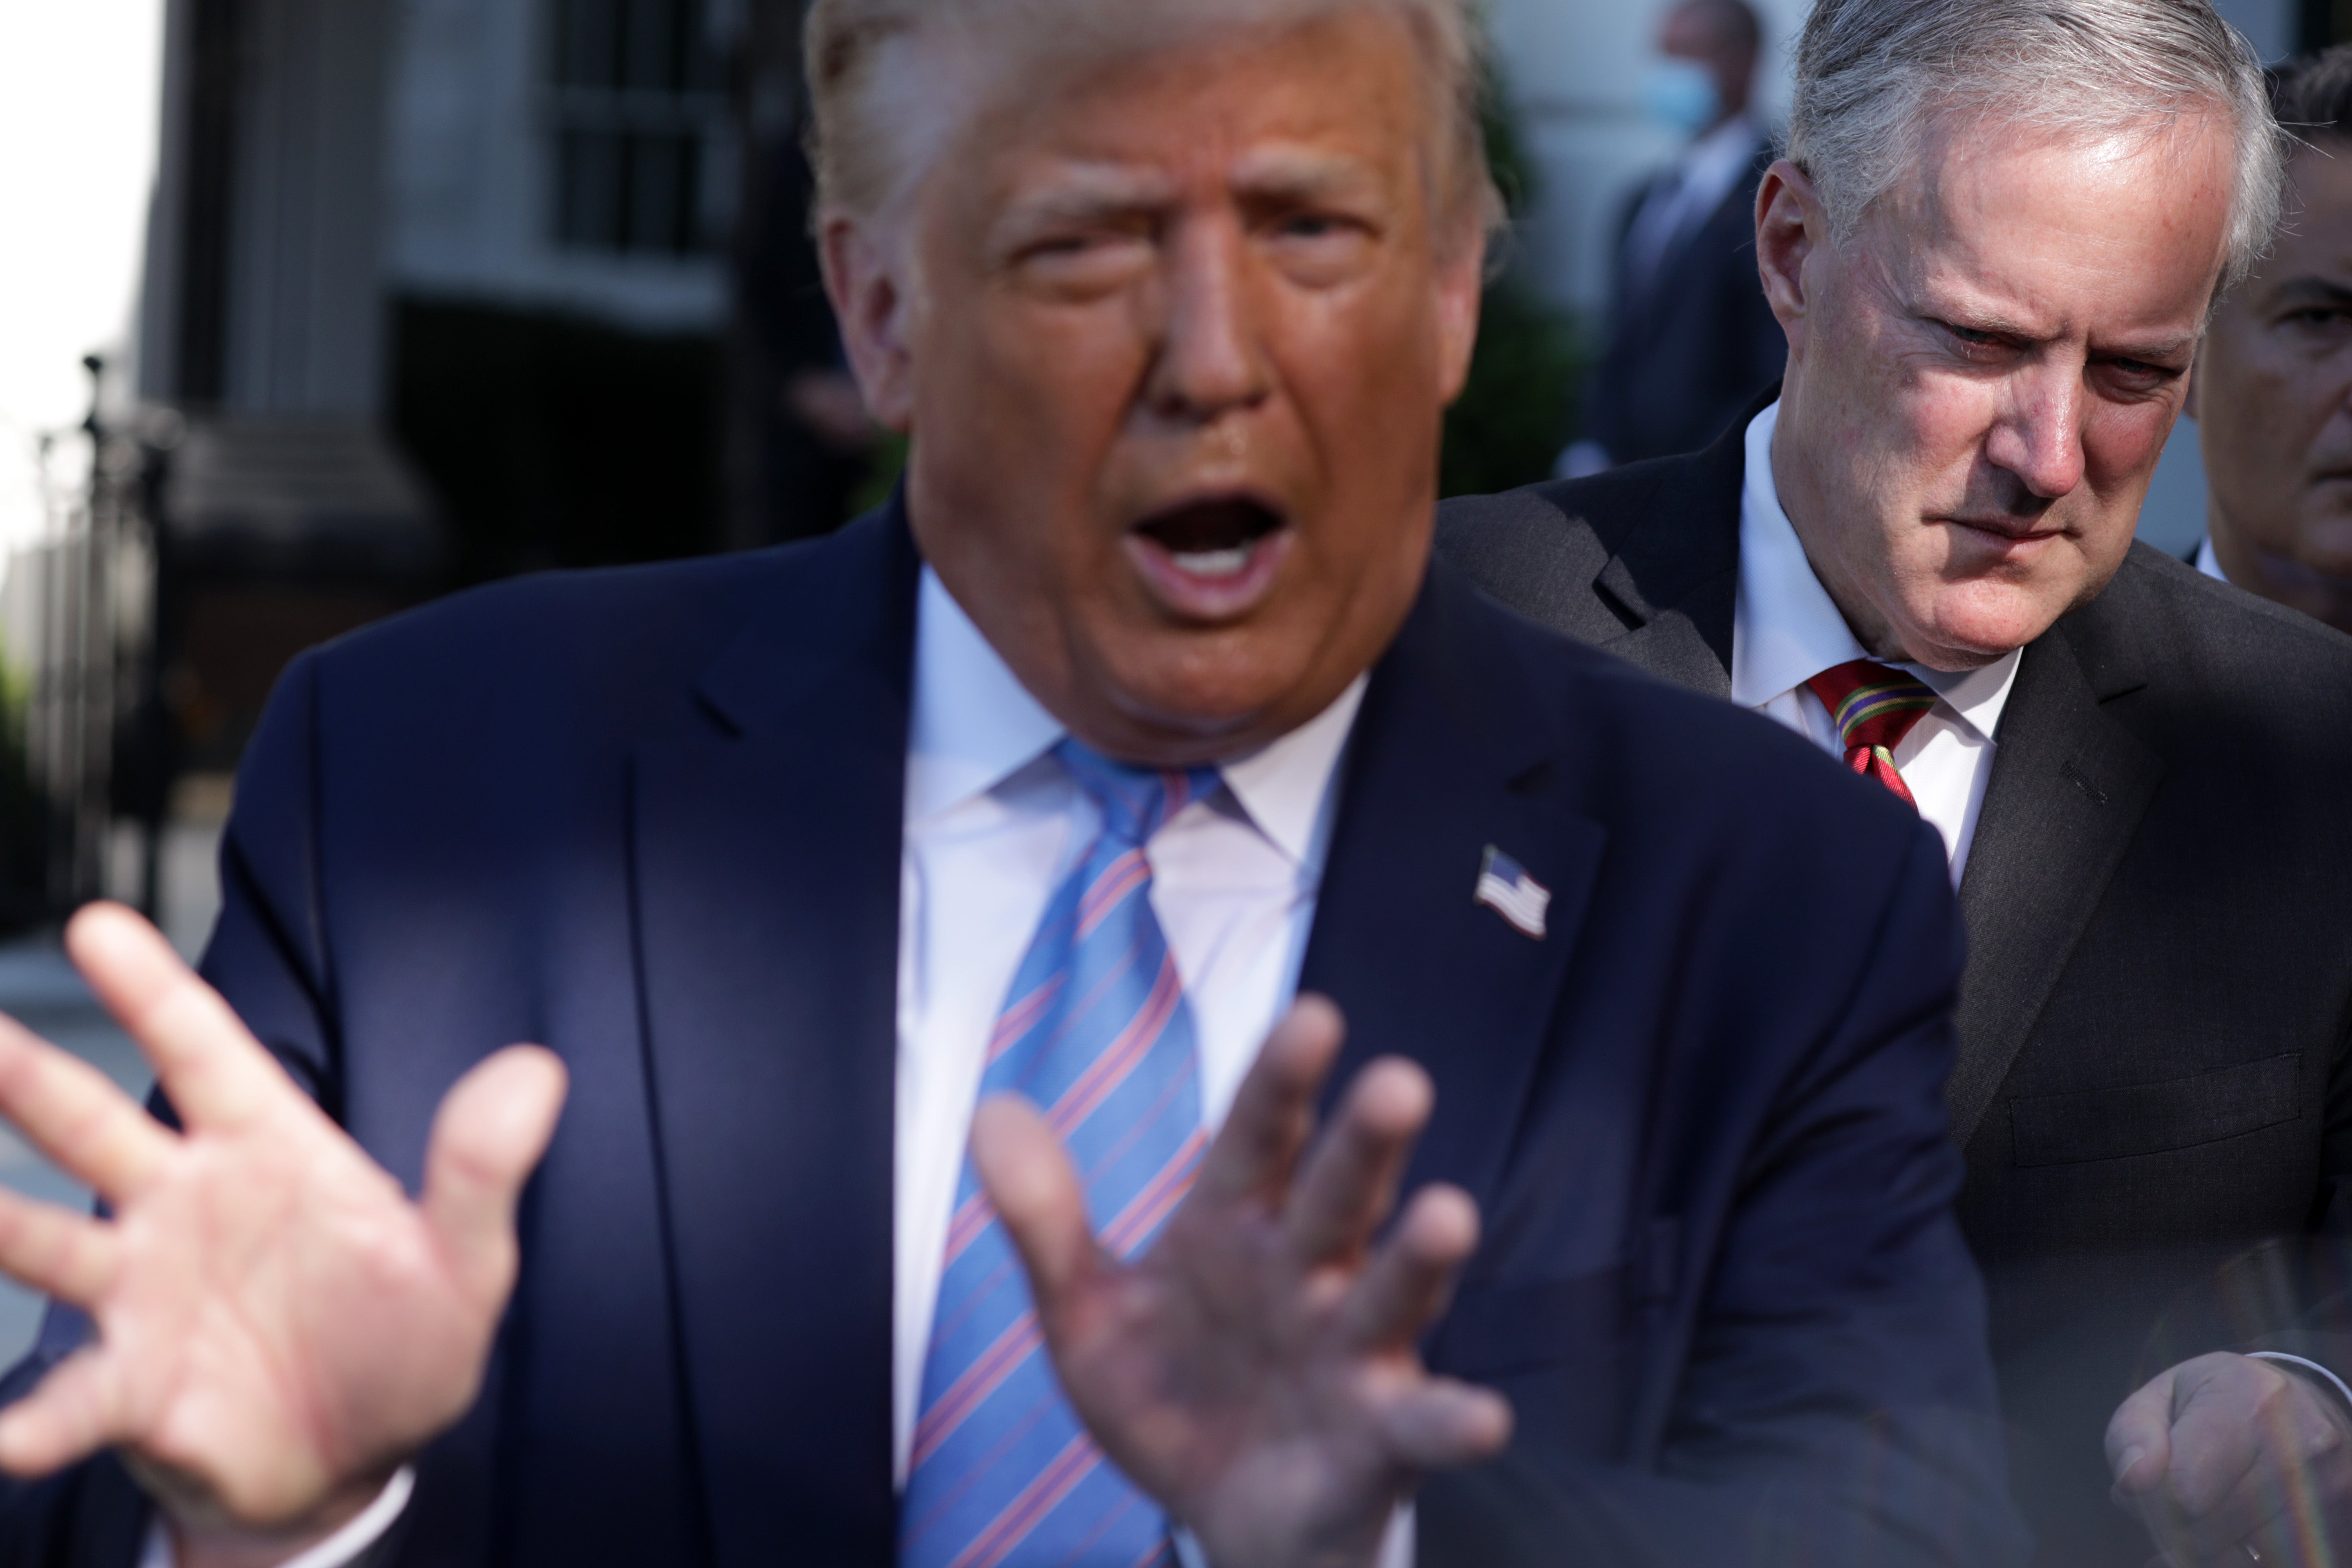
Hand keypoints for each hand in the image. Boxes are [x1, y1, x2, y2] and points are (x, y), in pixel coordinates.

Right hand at [0, 904, 566, 1564]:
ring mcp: (145, 1292)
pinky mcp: (131, 1386)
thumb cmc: (407, 1340)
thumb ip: (481, 1171)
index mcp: (268, 1152)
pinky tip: (10, 1438)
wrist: (364, 1451)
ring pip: (45, 1242)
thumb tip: (537, 1070)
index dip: (151, 988)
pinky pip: (70, 1399)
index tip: (93, 921)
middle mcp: (186, 1205)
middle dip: (29, 1076)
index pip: (204, 1048)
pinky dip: (31, 1419)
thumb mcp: (461, 1261)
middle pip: (93, 1125)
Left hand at [970, 994, 1510, 1567]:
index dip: (1282, 1081)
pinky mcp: (1380, 1438)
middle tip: (1397, 1080)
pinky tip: (1481, 1415)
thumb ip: (1045, 1220)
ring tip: (1449, 1214)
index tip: (1314, 1015)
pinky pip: (1422, 1425)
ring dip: (1420, 1257)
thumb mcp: (1088, 1314)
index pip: (1259, 1138)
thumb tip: (990, 1110)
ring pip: (1392, 1292)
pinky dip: (1452, 1420)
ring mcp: (1352, 1353)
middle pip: (1337, 1196)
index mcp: (1236, 1228)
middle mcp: (1308, 1273)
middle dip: (1365, 1143)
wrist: (1216, 1514)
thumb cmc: (1171, 1393)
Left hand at [2108, 1351, 2351, 1565]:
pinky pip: (2276, 1567)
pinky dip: (2242, 1561)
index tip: (2147, 1484)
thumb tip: (2134, 1480)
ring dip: (2208, 1549)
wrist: (2300, 1406)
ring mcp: (2332, 1491)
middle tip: (2173, 1502)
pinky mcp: (2341, 1530)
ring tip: (2207, 1512)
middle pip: (2208, 1532)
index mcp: (2250, 1398)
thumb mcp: (2161, 1398)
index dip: (2150, 1499)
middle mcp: (2303, 1444)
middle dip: (2174, 1527)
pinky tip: (2235, 1537)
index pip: (2183, 1488)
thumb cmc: (2216, 1401)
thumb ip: (2131, 1434)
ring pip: (2240, 1561)